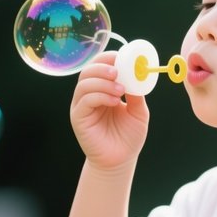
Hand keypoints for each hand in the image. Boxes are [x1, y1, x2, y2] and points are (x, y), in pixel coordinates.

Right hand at [70, 52, 149, 168]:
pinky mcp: (78, 117)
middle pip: (88, 71)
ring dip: (103, 82)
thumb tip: (138, 74)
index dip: (110, 58)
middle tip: (119, 71)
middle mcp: (90, 94)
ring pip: (84, 84)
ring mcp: (82, 106)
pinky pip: (85, 100)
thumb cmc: (129, 136)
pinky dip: (100, 96)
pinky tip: (114, 101)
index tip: (124, 56)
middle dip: (103, 67)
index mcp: (103, 89)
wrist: (121, 159)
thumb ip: (137, 93)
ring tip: (121, 90)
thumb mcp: (138, 111)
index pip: (100, 66)